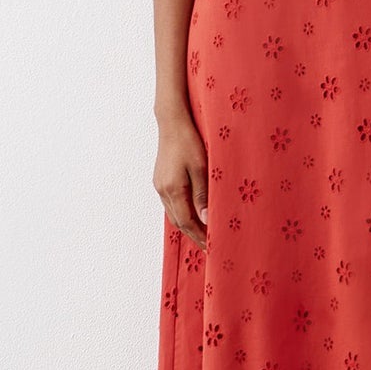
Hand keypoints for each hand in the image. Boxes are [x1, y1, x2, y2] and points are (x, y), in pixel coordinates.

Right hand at [154, 110, 209, 249]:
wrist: (172, 122)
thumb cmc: (189, 141)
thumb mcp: (202, 167)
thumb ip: (203, 195)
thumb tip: (206, 219)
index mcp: (173, 189)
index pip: (186, 222)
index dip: (199, 236)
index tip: (211, 247)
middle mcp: (162, 190)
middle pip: (178, 222)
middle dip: (194, 235)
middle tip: (209, 245)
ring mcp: (159, 185)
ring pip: (173, 214)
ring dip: (188, 225)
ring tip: (204, 233)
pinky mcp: (161, 180)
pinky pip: (171, 204)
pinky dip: (182, 213)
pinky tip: (193, 214)